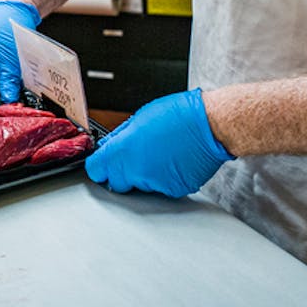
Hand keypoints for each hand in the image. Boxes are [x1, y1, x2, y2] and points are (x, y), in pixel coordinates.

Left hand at [84, 89, 234, 196]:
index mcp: (124, 152)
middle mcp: (138, 172)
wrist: (210, 126)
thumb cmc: (178, 116)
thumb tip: (108, 146)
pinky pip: (161, 188)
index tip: (103, 162)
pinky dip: (164, 178)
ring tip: (160, 154)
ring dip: (144, 175)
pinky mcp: (174, 190)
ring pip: (140, 186)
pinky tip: (172, 161)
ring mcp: (156, 184)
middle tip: (133, 157)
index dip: (99, 166)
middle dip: (120, 173)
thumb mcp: (139, 118)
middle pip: (117, 183)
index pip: (96, 170)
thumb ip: (120, 137)